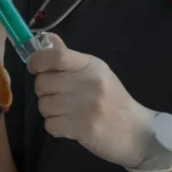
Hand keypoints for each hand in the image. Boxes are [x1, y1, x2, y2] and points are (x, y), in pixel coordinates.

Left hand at [28, 34, 155, 168]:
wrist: (136, 132)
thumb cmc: (113, 101)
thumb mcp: (96, 74)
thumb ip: (69, 58)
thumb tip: (48, 39)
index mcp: (91, 66)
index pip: (56, 56)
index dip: (37, 61)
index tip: (34, 68)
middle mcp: (88, 83)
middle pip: (42, 83)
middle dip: (44, 92)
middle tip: (59, 97)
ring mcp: (85, 107)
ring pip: (43, 106)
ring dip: (50, 111)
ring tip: (68, 113)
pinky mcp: (82, 128)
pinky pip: (49, 125)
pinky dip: (56, 127)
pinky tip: (70, 126)